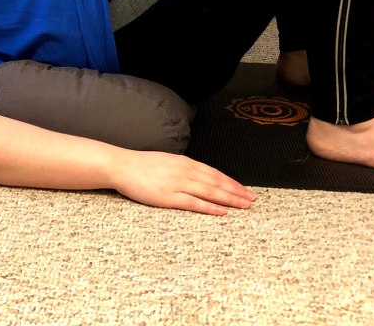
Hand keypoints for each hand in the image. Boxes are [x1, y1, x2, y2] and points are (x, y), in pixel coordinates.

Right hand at [110, 150, 255, 214]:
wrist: (121, 165)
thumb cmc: (141, 165)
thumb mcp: (167, 161)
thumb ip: (182, 168)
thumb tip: (197, 175)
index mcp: (185, 162)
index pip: (214, 173)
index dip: (231, 182)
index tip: (244, 189)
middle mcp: (185, 171)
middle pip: (217, 182)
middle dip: (236, 191)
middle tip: (252, 200)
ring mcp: (177, 184)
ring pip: (210, 192)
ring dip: (229, 199)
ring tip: (244, 206)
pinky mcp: (168, 197)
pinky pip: (194, 203)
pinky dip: (210, 207)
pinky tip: (222, 211)